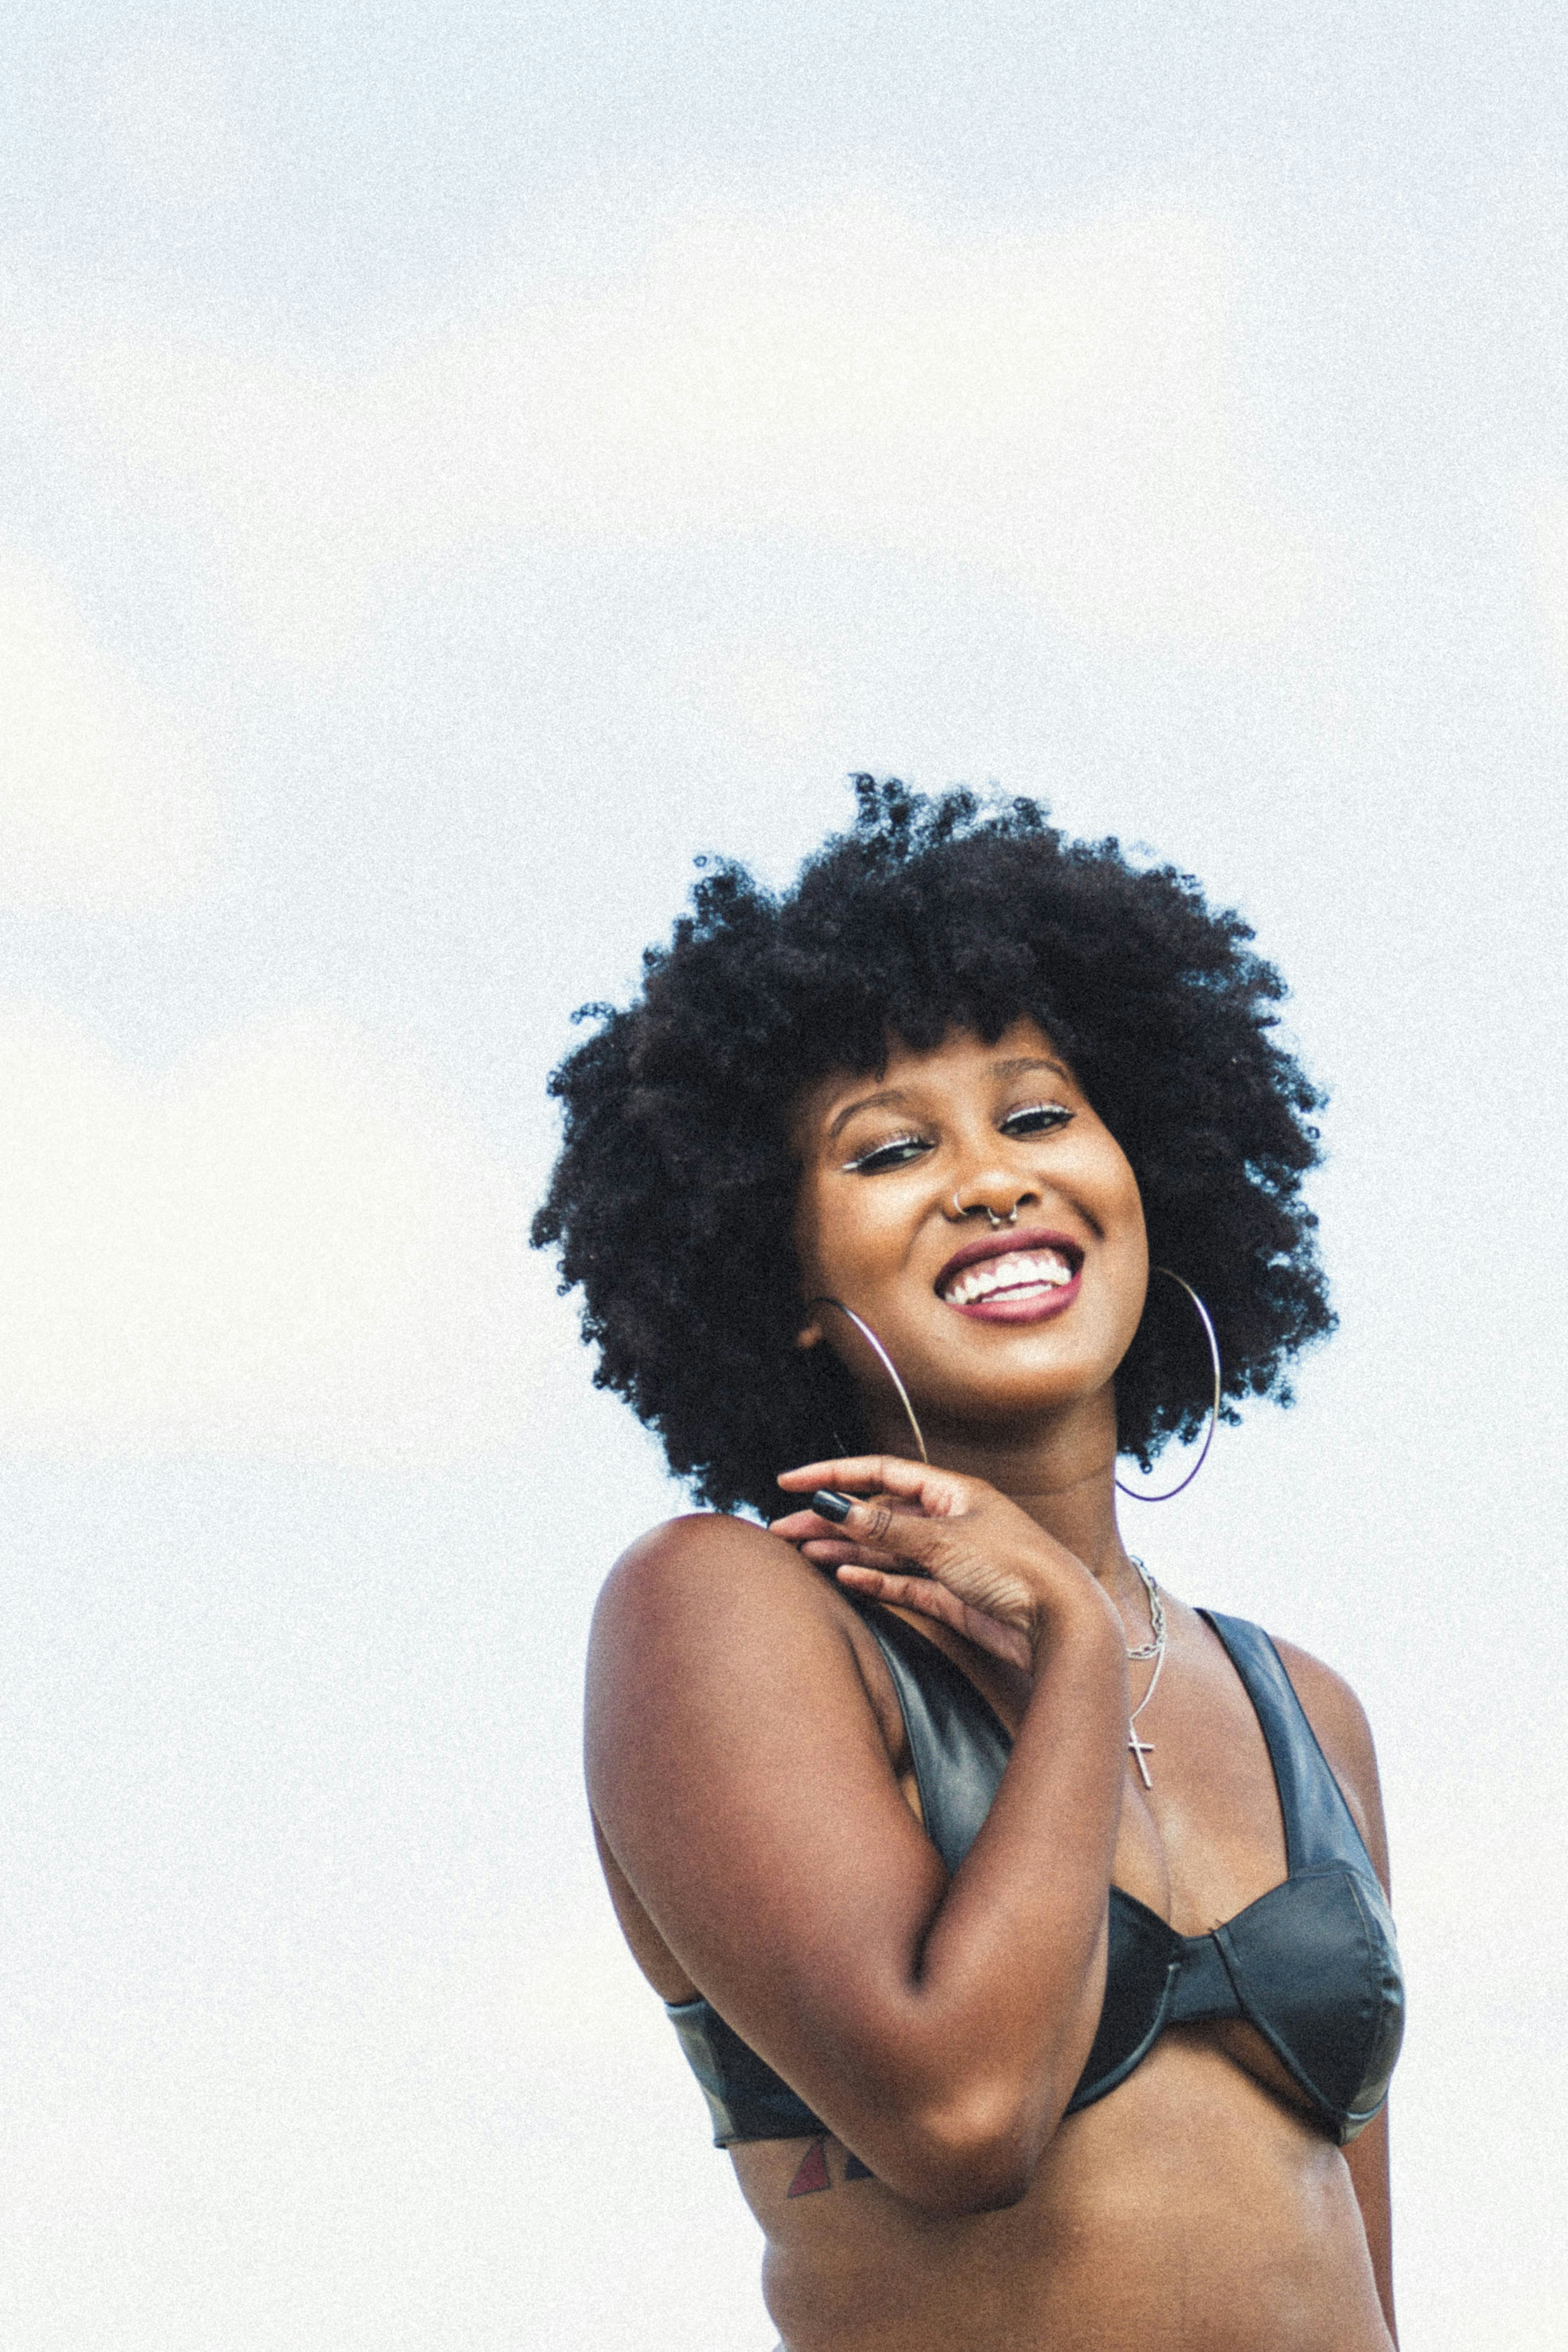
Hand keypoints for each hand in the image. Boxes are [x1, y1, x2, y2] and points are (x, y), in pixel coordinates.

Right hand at [772, 1455, 1117, 1673]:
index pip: (882, 1473)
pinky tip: (844, 1578)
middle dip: (832, 1520)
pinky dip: (873, 1579)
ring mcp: (950, 1559)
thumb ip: (883, 1527)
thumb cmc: (1015, 1569)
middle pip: (879, 1514)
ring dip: (846, 1550)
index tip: (791, 1482)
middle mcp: (949, 1521)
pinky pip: (902, 1582)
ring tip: (804, 1554)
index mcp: (953, 1492)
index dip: (835, 1474)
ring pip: (886, 1549)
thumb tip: (832, 1503)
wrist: (1062, 1623)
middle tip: (784, 1530)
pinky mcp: (953, 1596)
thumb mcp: (942, 1541)